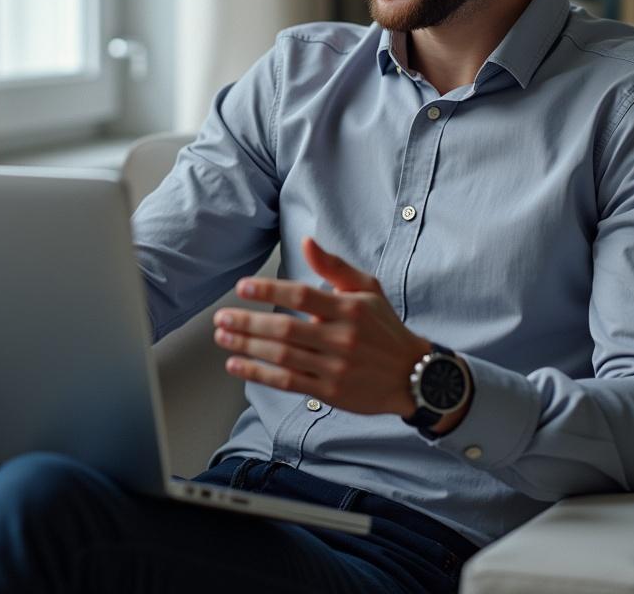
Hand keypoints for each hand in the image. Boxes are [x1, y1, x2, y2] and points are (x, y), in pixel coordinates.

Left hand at [213, 236, 431, 416]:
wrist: (412, 375)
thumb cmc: (384, 327)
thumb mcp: (367, 289)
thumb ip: (335, 266)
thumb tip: (307, 242)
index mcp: (349, 309)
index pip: (302, 296)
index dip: (269, 290)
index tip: (243, 287)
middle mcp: (341, 339)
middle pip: (285, 329)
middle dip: (248, 322)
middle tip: (222, 317)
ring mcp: (334, 368)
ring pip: (282, 356)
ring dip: (247, 346)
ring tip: (223, 336)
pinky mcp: (329, 392)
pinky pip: (287, 382)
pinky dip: (258, 374)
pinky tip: (237, 364)